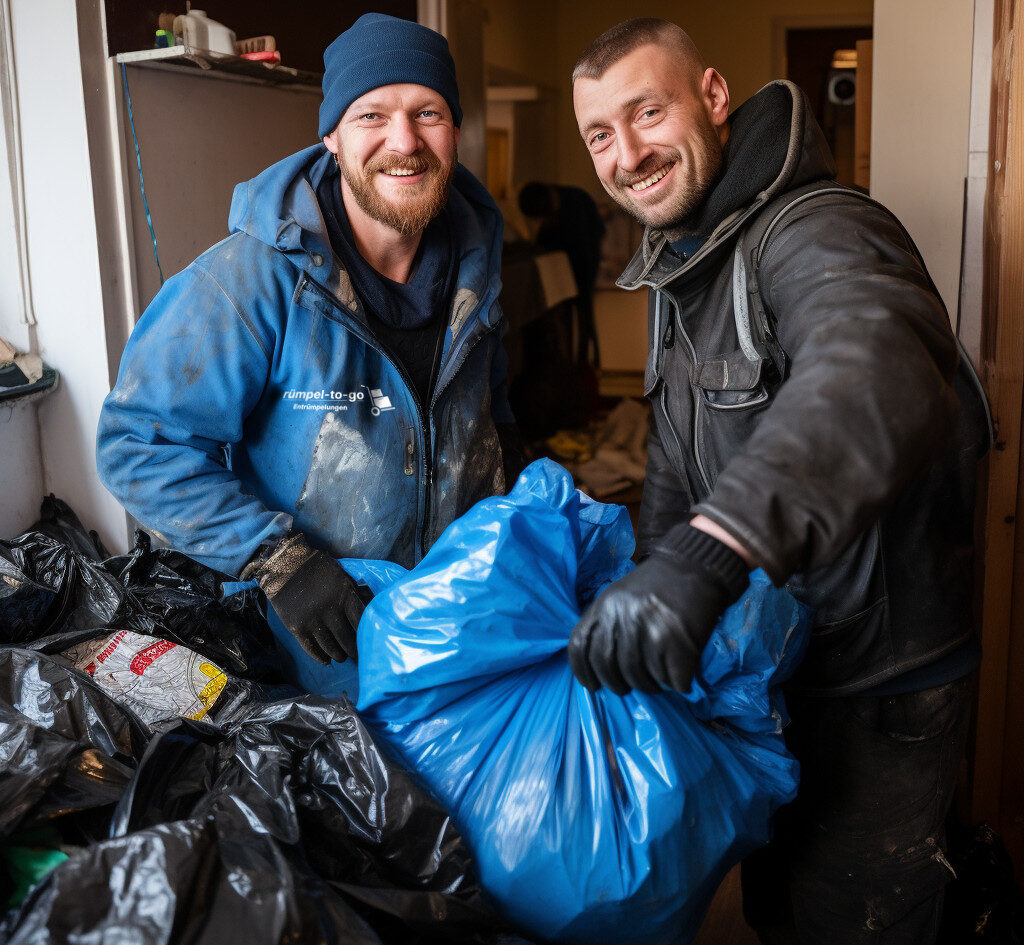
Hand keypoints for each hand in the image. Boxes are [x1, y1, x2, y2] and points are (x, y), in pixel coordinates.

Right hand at [254, 534, 366, 664]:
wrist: (284, 565)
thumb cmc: (316, 567)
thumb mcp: (340, 575)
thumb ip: (352, 594)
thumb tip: (366, 612)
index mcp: (344, 595)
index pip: (360, 621)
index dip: (365, 633)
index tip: (367, 640)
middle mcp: (330, 610)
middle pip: (346, 638)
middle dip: (352, 649)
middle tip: (356, 654)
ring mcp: (313, 620)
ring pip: (330, 646)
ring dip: (338, 655)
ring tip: (341, 658)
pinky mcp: (297, 627)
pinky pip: (311, 648)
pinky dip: (320, 656)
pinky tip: (326, 660)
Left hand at [567, 524, 748, 694]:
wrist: (697, 565)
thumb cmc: (658, 586)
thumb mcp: (620, 596)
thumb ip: (605, 624)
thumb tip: (596, 668)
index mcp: (605, 605)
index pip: (580, 646)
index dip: (584, 672)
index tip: (594, 687)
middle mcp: (624, 618)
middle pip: (609, 667)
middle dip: (620, 685)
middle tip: (633, 685)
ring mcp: (650, 630)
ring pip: (641, 678)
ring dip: (651, 686)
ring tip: (659, 678)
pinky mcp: (677, 643)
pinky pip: (671, 680)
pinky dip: (677, 683)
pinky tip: (679, 672)